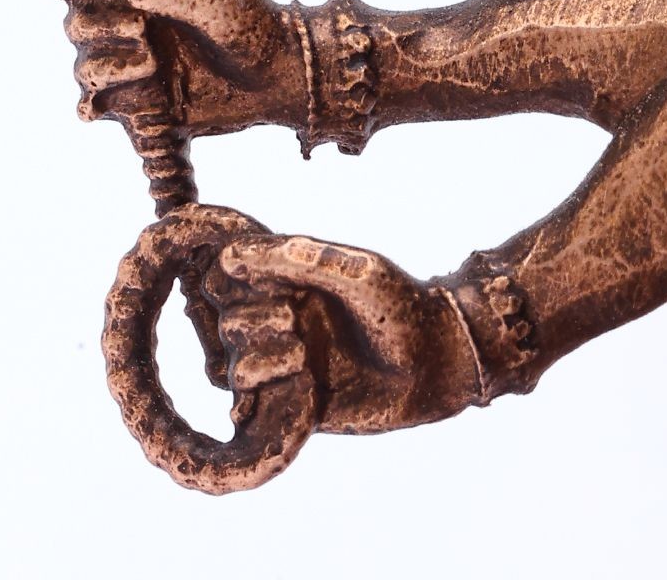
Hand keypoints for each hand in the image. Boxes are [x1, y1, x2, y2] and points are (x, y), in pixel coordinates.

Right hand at [47, 0, 304, 138]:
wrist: (280, 76)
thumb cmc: (252, 24)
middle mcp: (130, 21)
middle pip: (76, 19)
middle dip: (98, 24)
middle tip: (141, 29)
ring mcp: (131, 62)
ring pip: (84, 64)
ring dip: (106, 65)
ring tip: (151, 64)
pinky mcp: (138, 102)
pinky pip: (94, 107)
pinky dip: (91, 106)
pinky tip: (100, 107)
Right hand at [207, 233, 481, 434]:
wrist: (440, 365)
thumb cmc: (403, 307)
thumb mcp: (356, 273)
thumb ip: (298, 260)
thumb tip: (230, 256)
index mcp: (291, 279)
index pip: (229, 274)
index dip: (227, 278)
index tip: (253, 284)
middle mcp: (281, 319)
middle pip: (225, 321)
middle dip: (250, 322)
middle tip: (294, 322)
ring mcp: (285, 363)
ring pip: (227, 367)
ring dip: (257, 362)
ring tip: (301, 358)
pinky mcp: (293, 404)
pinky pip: (247, 409)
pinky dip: (257, 403)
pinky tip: (295, 390)